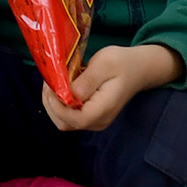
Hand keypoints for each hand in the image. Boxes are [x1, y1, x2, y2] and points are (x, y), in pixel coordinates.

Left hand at [43, 42, 184, 133]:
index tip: (50, 87)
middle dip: (51, 104)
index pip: (76, 119)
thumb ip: (88, 79)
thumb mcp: (106, 63)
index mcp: (104, 108)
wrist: (137, 69)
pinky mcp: (90, 116)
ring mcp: (94, 120)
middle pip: (65, 123)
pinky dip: (59, 103)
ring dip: (53, 103)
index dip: (58, 107)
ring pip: (64, 121)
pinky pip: (68, 116)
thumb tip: (71, 93)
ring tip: (53, 82)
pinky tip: (60, 87)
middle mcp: (98, 120)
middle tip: (49, 81)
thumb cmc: (122, 63)